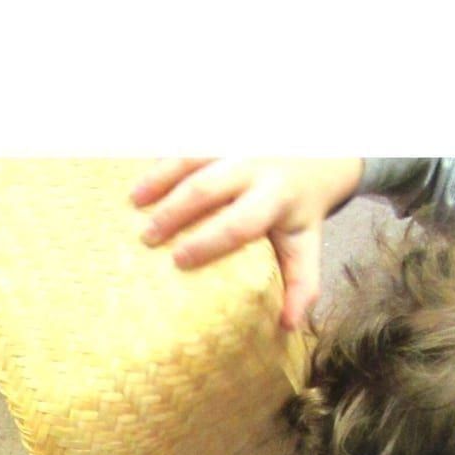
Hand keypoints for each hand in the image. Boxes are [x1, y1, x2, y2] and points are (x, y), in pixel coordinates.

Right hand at [132, 158, 363, 328]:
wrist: (319, 151)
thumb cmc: (300, 209)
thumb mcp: (307, 244)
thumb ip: (302, 284)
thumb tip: (288, 326)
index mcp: (276, 198)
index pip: (239, 223)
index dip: (208, 241)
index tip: (178, 259)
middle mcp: (256, 165)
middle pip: (209, 186)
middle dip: (175, 211)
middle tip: (147, 237)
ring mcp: (237, 141)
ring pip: (194, 156)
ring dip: (161, 178)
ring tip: (134, 201)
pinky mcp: (223, 129)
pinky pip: (190, 140)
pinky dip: (164, 158)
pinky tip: (141, 177)